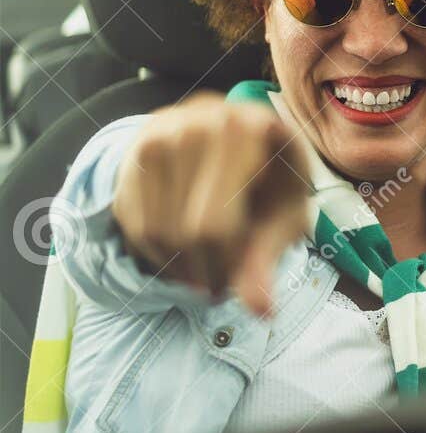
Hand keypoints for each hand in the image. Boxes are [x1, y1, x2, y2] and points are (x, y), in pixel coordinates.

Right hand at [111, 92, 311, 315]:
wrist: (237, 138)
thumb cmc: (272, 182)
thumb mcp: (285, 214)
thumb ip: (269, 258)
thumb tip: (261, 311)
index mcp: (252, 129)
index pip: (216, 225)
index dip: (225, 267)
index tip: (237, 284)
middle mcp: (201, 121)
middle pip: (184, 231)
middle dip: (203, 270)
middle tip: (218, 284)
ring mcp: (161, 132)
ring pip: (155, 230)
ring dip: (178, 267)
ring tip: (203, 268)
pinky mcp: (135, 148)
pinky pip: (133, 221)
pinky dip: (154, 252)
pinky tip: (180, 253)